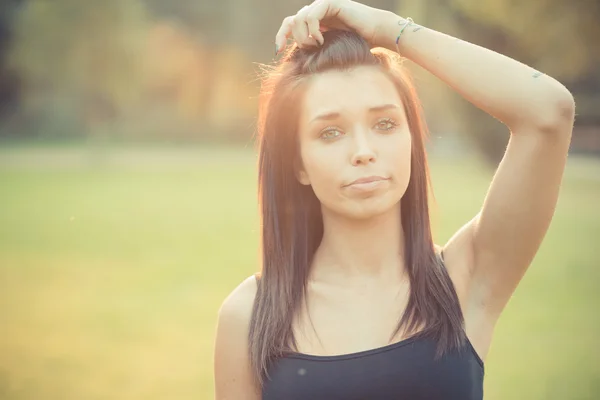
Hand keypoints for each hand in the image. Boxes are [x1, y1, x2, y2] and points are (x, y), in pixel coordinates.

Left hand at [275, 0, 391, 53]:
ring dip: (303, 36)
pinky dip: (313, 29)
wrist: (378, 34)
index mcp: (314, 21)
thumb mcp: (330, 50)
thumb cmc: (359, 46)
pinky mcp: (331, 3)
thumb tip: (295, 62)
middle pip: (291, 21)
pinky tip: (321, 40)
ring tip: (316, 46)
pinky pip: (311, 15)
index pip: (289, 24)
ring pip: (299, 18)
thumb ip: (314, 51)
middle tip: (302, 50)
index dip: (281, 36)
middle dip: (290, 37)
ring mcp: (323, 5)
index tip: (278, 52)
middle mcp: (317, 11)